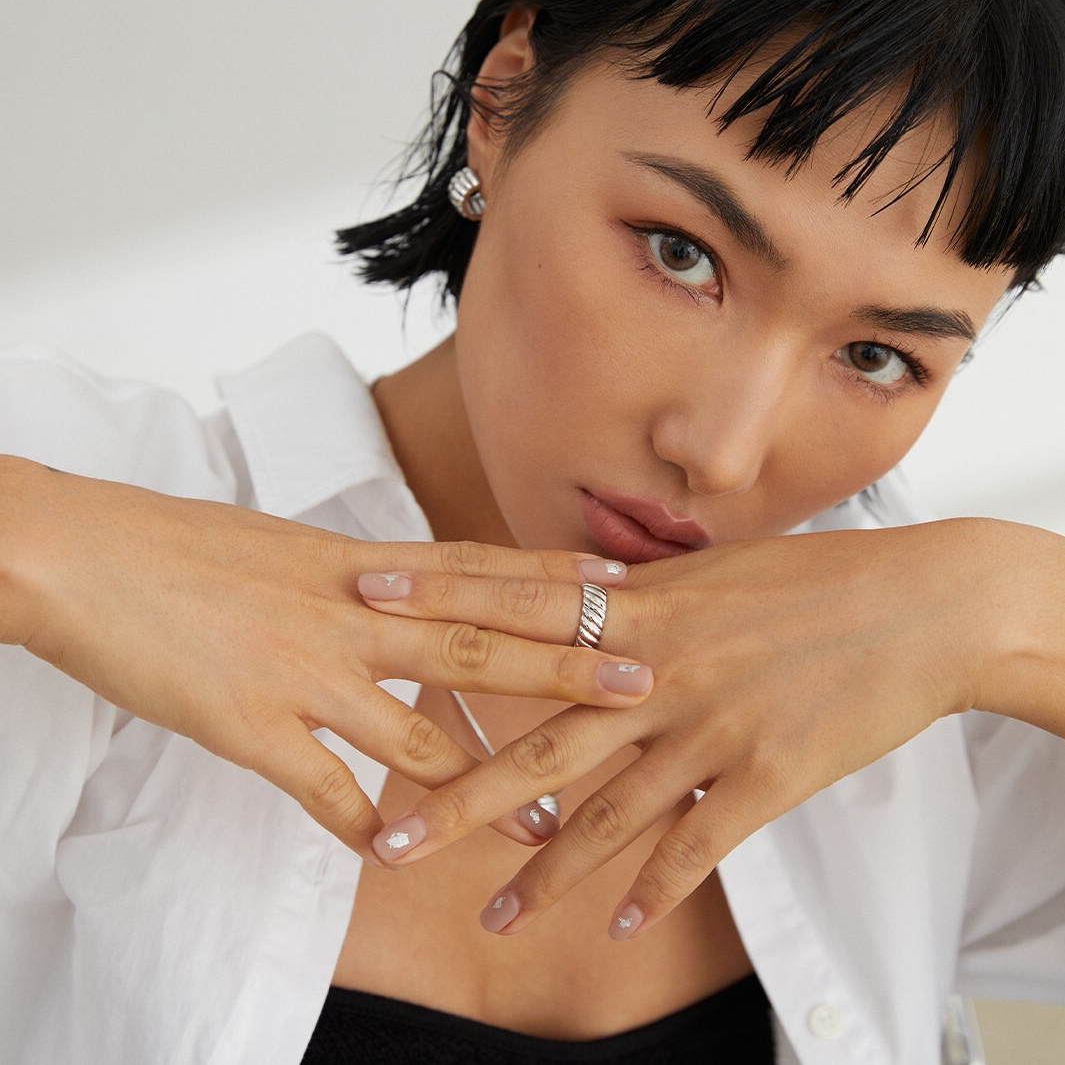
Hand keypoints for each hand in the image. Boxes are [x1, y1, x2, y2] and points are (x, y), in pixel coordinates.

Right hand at [0, 456, 648, 854]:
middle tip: (640, 684)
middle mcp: (352, 614)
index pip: (478, 568)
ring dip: (487, 782)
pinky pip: (326, 791)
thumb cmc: (189, 546)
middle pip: (477, 645)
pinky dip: (366, 826)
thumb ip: (356, 573)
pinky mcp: (254, 727)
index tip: (623, 580)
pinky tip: (398, 857)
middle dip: (562, 667)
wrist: (94, 555)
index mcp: (362, 563)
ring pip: (419, 734)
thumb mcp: (291, 545)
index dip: (553, 575)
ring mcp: (307, 672)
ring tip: (549, 818)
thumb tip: (404, 584)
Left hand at [358, 520, 1007, 937]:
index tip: (364, 600)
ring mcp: (710, 729)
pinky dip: (652, 891)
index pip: (517, 602)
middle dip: (460, 793)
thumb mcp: (711, 571)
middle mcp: (660, 670)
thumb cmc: (813, 579)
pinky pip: (695, 848)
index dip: (439, 600)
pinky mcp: (765, 778)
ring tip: (487, 915)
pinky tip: (611, 929)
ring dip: (545, 872)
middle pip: (541, 741)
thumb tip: (583, 586)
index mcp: (643, 606)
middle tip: (389, 837)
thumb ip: (640, 592)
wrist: (918, 606)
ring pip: (608, 814)